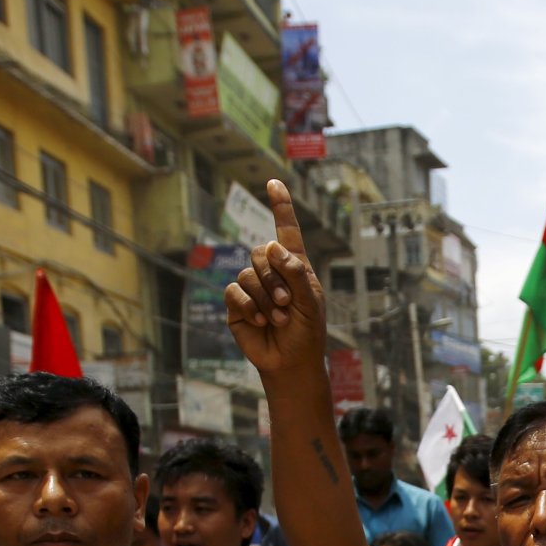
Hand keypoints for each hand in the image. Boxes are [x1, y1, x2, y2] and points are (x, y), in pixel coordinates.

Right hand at [223, 180, 327, 376]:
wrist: (291, 363)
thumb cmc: (307, 332)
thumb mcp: (310, 301)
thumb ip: (295, 272)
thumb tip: (272, 245)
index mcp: (295, 267)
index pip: (287, 231)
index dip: (280, 207)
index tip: (274, 182)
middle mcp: (272, 273)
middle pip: (261, 253)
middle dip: (274, 278)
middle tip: (287, 303)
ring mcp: (253, 288)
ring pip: (248, 273)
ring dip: (265, 297)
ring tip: (278, 318)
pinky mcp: (237, 305)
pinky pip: (235, 292)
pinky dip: (249, 306)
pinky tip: (260, 321)